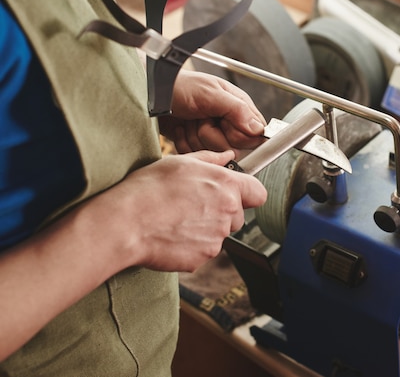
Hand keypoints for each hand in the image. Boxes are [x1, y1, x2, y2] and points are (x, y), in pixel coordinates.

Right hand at [101, 150, 266, 271]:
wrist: (126, 223)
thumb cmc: (149, 189)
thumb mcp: (180, 163)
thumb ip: (211, 159)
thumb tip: (227, 157)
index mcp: (226, 186)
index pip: (258, 193)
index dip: (248, 194)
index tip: (238, 194)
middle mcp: (227, 212)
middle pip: (237, 216)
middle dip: (221, 212)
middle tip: (192, 205)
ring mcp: (216, 238)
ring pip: (219, 233)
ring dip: (205, 229)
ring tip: (177, 219)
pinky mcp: (203, 258)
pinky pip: (203, 250)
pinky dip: (191, 245)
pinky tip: (172, 234)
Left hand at [159, 69, 266, 156]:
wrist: (150, 95)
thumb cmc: (179, 86)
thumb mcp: (210, 93)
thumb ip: (237, 110)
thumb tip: (258, 129)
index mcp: (239, 107)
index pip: (253, 134)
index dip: (237, 134)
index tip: (223, 124)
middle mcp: (228, 122)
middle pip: (233, 147)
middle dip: (212, 135)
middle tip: (201, 118)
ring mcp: (213, 134)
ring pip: (214, 154)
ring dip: (196, 138)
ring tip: (189, 120)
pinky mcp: (198, 144)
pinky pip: (198, 156)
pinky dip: (185, 143)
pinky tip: (181, 128)